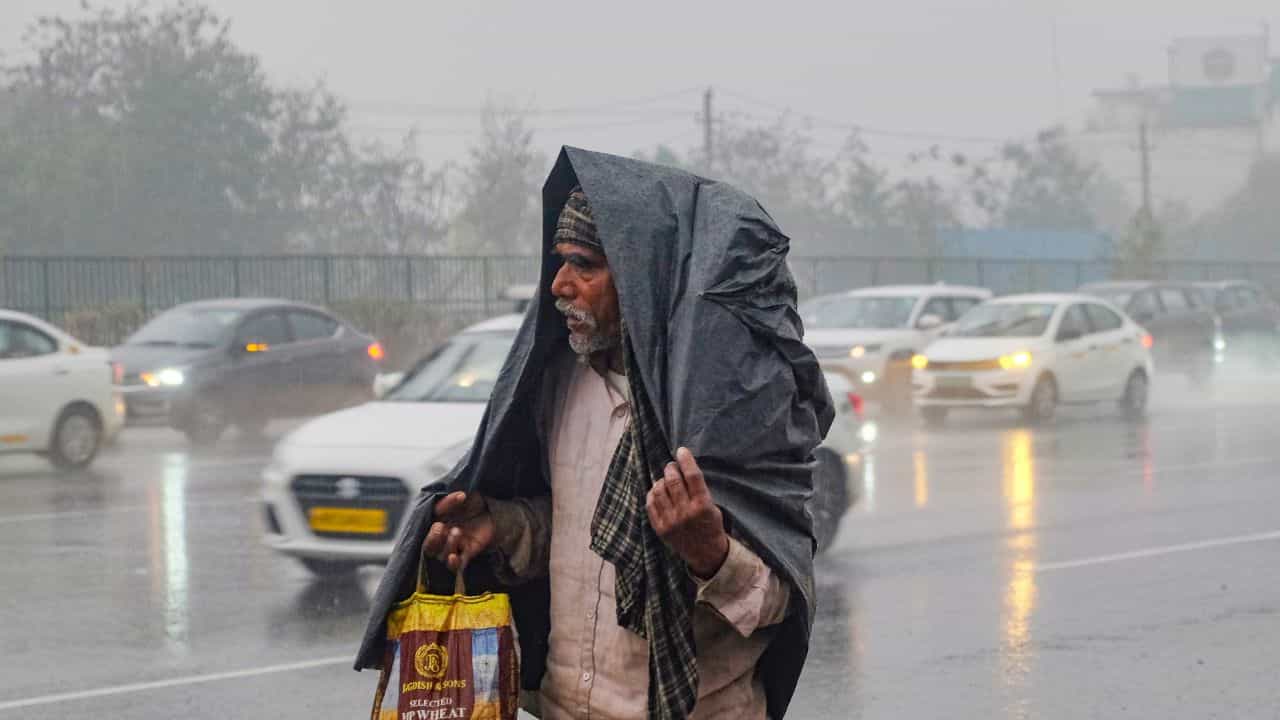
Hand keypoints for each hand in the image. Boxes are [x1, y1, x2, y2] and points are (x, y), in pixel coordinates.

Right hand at [423, 491, 494, 571]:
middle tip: (441, 528)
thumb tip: (460, 495)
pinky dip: (454, 564)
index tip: (439, 524)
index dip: (431, 533)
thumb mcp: (461, 497)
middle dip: (433, 540)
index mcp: (435, 525)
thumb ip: (454, 499)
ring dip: (448, 545)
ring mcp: (455, 547)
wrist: (490, 510)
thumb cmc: (471, 503)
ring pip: (443, 556)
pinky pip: (458, 565)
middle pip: (429, 549)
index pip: (426, 533)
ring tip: (457, 531)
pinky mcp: (468, 553)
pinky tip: (453, 557)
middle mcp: (443, 539)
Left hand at [646, 447, 729, 578]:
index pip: (693, 476)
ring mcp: (671, 521)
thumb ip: (699, 490)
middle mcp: (686, 513)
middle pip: (673, 480)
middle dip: (671, 468)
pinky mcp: (660, 528)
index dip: (686, 460)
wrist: (706, 554)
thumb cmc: (711, 526)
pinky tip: (658, 491)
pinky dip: (653, 494)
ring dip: (661, 480)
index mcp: (703, 506)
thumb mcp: (713, 507)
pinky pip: (650, 504)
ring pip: (659, 490)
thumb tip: (683, 468)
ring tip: (666, 480)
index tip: (681, 450)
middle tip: (672, 466)